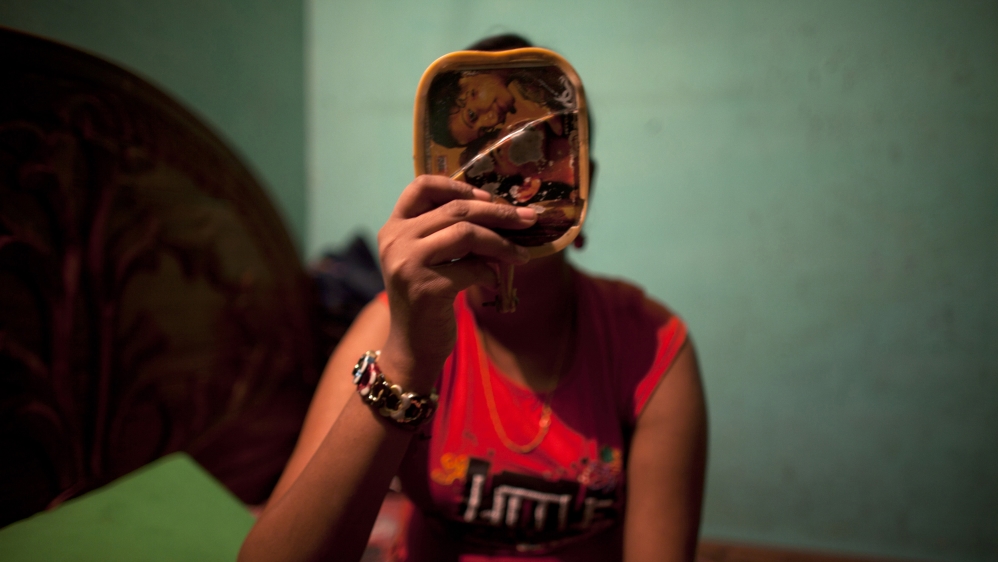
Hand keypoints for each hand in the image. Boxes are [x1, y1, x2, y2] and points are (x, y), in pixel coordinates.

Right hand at [377, 175, 535, 390]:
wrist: (413, 346)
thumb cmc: (428, 298)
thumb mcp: (431, 259)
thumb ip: (450, 233)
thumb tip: (502, 213)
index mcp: (394, 227)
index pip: (421, 186)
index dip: (458, 185)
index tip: (489, 199)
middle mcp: (395, 241)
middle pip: (456, 210)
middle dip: (499, 213)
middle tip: (529, 220)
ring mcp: (407, 264)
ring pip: (466, 234)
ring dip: (502, 243)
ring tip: (522, 254)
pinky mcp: (425, 288)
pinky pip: (472, 268)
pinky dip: (490, 273)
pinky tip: (494, 283)